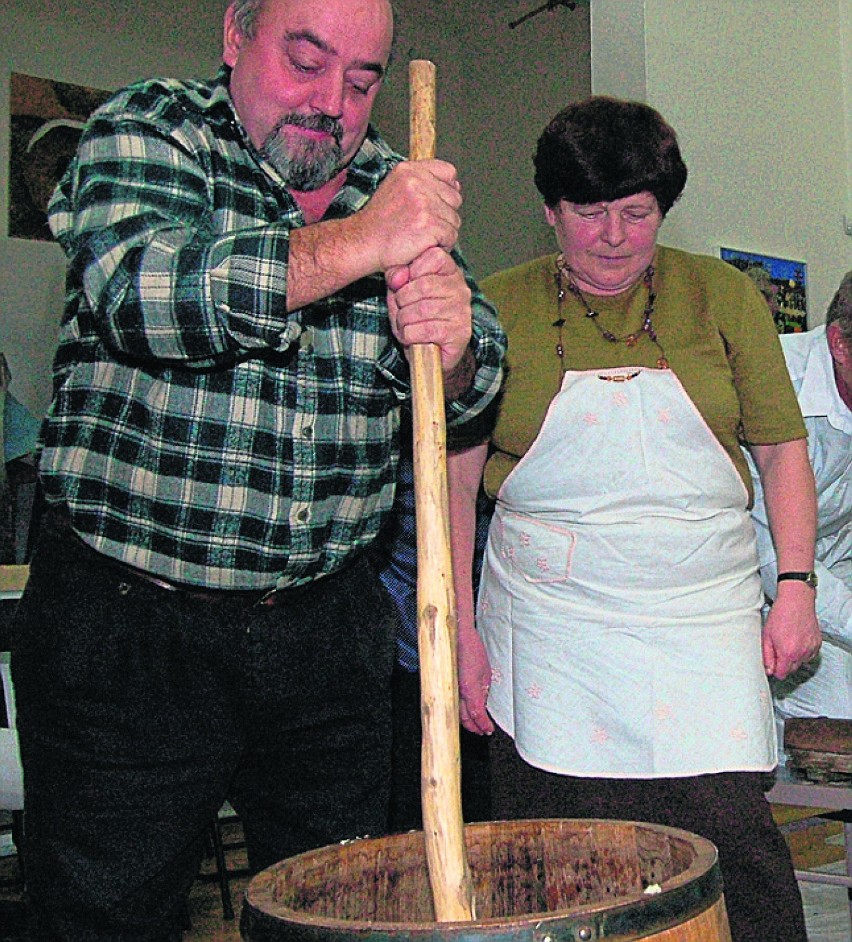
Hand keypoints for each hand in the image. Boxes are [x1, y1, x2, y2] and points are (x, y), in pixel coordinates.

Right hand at [358, 160, 461, 271]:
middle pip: (454, 198)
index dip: (447, 190)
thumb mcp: (395, 188)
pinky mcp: (429, 224)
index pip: (448, 172)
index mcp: (409, 171)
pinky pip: (450, 237)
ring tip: (420, 236)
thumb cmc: (379, 223)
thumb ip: (422, 183)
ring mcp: (424, 203)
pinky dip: (441, 245)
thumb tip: (455, 185)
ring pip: (454, 220)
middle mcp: (417, 183)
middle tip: (423, 225)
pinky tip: (423, 245)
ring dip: (442, 232)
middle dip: (444, 214)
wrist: (363, 243)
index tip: (436, 203)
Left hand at [386, 247, 471, 372]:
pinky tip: (411, 337)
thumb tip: (396, 277)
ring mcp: (462, 312)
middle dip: (402, 300)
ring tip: (405, 326)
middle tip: (401, 311)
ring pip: (422, 309)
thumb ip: (397, 279)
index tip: (405, 286)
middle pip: (423, 285)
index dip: (412, 271)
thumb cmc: (416, 320)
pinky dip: (409, 335)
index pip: (434, 255)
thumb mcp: (402, 294)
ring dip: (404, 320)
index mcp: (450, 273)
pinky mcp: (459, 333)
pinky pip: (425, 329)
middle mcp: (460, 290)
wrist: (431, 356)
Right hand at [457, 627, 493, 734]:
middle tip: (482, 731)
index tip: (488, 730)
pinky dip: (458, 710)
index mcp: (470, 689)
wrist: (456, 636)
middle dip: (474, 727)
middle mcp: (457, 692)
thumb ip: (483, 690)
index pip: (477, 715)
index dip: (483, 725)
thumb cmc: (471, 649)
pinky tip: (463, 711)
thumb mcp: (486, 671)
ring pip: (456, 712)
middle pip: (464, 718)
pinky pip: (452, 702)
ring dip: (466, 721)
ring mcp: (449, 688)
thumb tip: (482, 703)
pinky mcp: (445, 684)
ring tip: (474, 724)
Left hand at [762, 582, 821, 678]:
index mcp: (787, 653)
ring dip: (794, 657)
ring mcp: (811, 649)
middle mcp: (801, 653)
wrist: (796, 601)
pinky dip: (803, 651)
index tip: (772, 665)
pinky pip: (810, 655)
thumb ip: (767, 656)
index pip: (782, 674)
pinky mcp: (817, 643)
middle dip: (784, 664)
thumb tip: (769, 670)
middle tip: (778, 649)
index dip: (775, 671)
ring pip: (801, 662)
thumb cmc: (780, 615)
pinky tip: (797, 640)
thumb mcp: (766, 636)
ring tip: (788, 642)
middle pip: (792, 669)